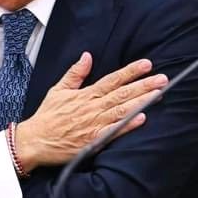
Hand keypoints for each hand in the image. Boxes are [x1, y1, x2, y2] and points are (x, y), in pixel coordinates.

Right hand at [14, 52, 166, 172]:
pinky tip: (141, 118)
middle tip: (163, 78)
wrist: (34, 141)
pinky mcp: (93, 140)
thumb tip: (87, 56)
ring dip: (141, 101)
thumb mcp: (58, 90)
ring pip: (122, 110)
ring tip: (158, 94)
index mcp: (86, 95)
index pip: (112, 80)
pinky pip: (113, 131)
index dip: (130, 72)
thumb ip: (75, 73)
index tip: (147, 64)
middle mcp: (92, 107)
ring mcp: (94, 124)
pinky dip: (127, 125)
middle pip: (122, 93)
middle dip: (144, 85)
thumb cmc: (47, 116)